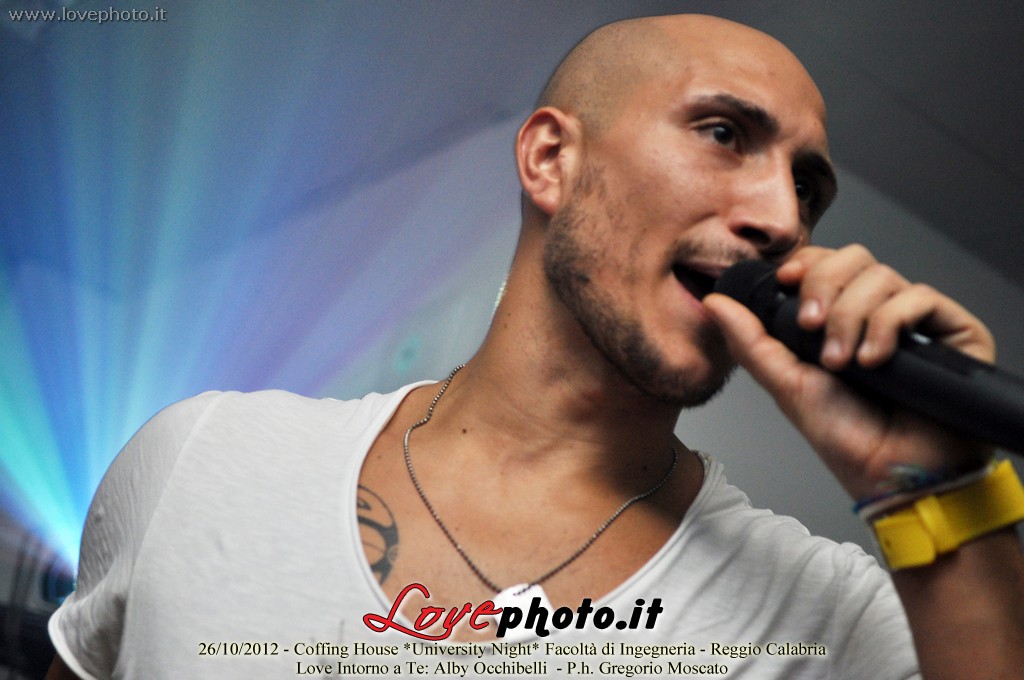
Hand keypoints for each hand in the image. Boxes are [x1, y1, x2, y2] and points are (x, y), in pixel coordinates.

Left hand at [703, 244, 994, 499]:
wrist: (890, 476)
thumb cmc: (845, 436)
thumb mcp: (786, 383)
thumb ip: (750, 340)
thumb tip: (715, 301)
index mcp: (841, 319)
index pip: (826, 263)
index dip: (807, 264)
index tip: (786, 281)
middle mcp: (879, 313)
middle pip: (854, 258)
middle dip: (824, 286)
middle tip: (811, 328)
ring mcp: (917, 321)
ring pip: (882, 276)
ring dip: (852, 317)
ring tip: (845, 363)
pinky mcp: (954, 331)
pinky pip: (919, 298)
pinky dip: (888, 324)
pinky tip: (875, 360)